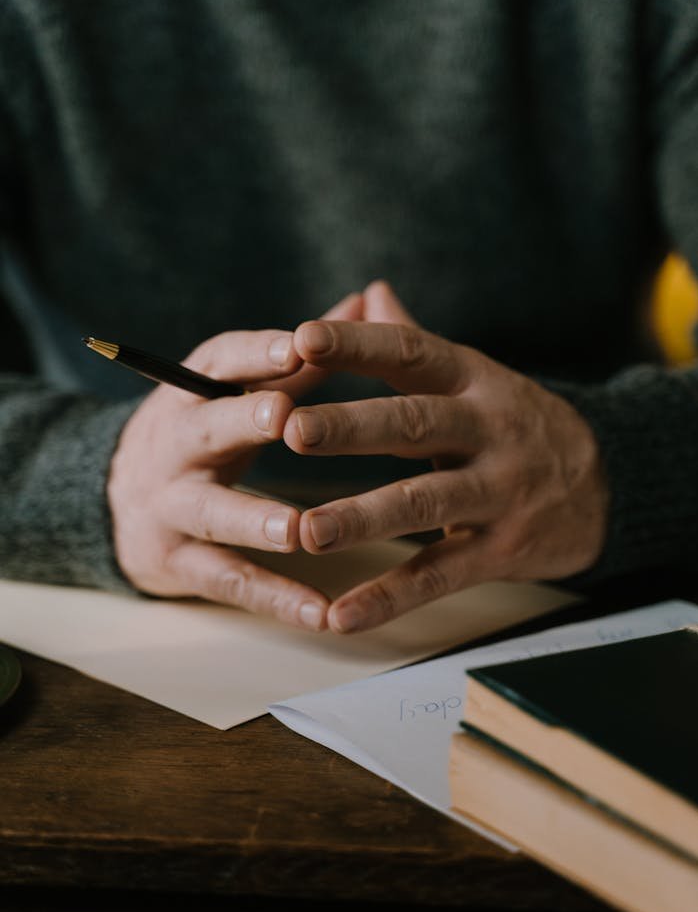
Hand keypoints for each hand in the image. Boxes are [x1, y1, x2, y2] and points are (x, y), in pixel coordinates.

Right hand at [107, 293, 362, 628]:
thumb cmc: (203, 434)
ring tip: (299, 530)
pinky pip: (230, 581)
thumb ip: (302, 354)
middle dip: (242, 421)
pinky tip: (321, 612)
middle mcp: (176, 446)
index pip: (219, 360)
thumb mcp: (236, 390)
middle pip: (206, 429)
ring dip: (255, 519)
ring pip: (214, 513)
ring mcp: (173, 507)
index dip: (256, 353)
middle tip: (284, 416)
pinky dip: (275, 598)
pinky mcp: (181, 562)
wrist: (118, 501)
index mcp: (194, 393)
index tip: (300, 343)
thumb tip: (366, 298)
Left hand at [283, 282, 609, 632]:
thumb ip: (415, 340)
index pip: (411, 352)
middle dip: (353, 427)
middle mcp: (486, 430)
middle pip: (414, 425)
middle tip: (293, 431)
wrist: (609, 481)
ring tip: (308, 532)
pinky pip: (441, 575)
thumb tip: (368, 291)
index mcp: (470, 380)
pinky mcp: (502, 551)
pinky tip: (342, 616)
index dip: (358, 345)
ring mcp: (498, 493)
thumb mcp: (474, 377)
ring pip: (425, 504)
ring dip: (365, 518)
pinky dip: (391, 597)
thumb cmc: (514, 422)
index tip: (301, 339)